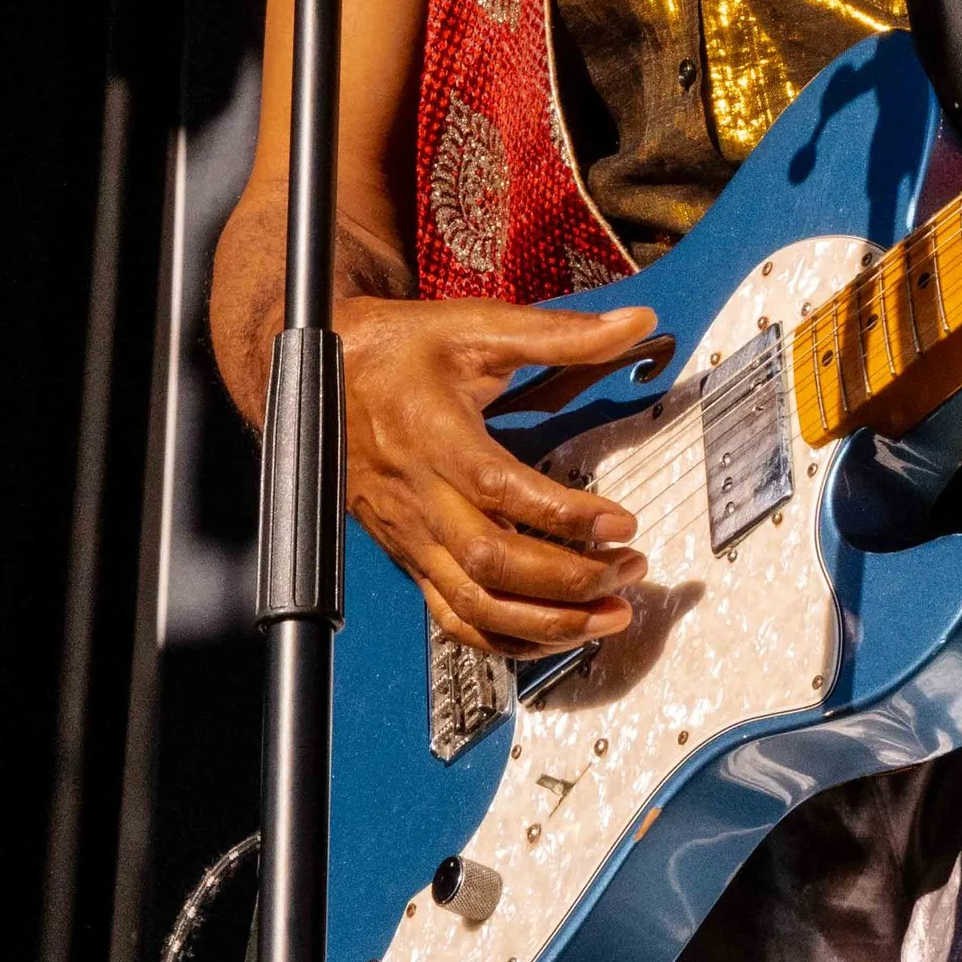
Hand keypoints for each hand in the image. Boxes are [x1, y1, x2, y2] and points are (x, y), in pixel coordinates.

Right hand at [340, 291, 657, 654]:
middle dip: (568, 580)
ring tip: (610, 614)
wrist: (326, 373)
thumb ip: (561, 333)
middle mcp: (420, 496)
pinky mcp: (409, 556)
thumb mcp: (479, 326)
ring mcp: (412, 535)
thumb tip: (634, 322)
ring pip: (473, 604)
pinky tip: (554, 633)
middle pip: (490, 562)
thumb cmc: (400, 349)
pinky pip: (453, 617)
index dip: (564, 515)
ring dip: (546, 622)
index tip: (620, 522)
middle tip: (628, 569)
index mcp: (436, 436)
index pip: (501, 490)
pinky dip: (506, 639)